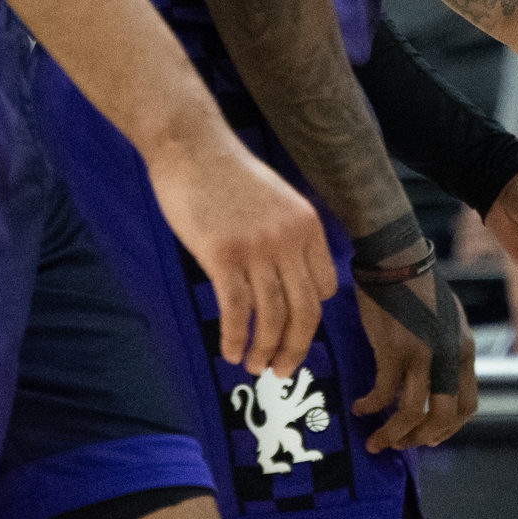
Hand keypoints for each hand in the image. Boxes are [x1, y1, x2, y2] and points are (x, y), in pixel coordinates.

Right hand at [147, 132, 337, 378]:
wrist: (192, 146)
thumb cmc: (226, 174)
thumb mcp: (275, 200)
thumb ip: (286, 236)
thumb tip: (285, 279)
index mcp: (308, 226)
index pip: (325, 287)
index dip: (310, 316)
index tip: (294, 331)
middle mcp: (290, 240)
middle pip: (305, 311)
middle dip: (295, 348)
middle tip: (282, 372)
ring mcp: (257, 249)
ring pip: (272, 317)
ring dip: (264, 351)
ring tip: (254, 367)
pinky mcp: (223, 256)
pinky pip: (236, 310)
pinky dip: (235, 337)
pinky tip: (229, 352)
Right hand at [352, 266, 476, 451]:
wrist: (395, 256)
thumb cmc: (415, 283)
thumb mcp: (445, 319)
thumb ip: (445, 349)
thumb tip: (433, 380)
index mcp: (464, 349)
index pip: (467, 405)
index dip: (448, 428)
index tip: (428, 436)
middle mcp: (448, 355)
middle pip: (443, 416)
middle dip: (421, 438)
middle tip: (401, 445)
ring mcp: (421, 354)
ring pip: (411, 412)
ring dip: (393, 434)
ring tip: (376, 441)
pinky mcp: (393, 349)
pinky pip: (383, 393)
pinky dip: (371, 407)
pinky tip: (360, 407)